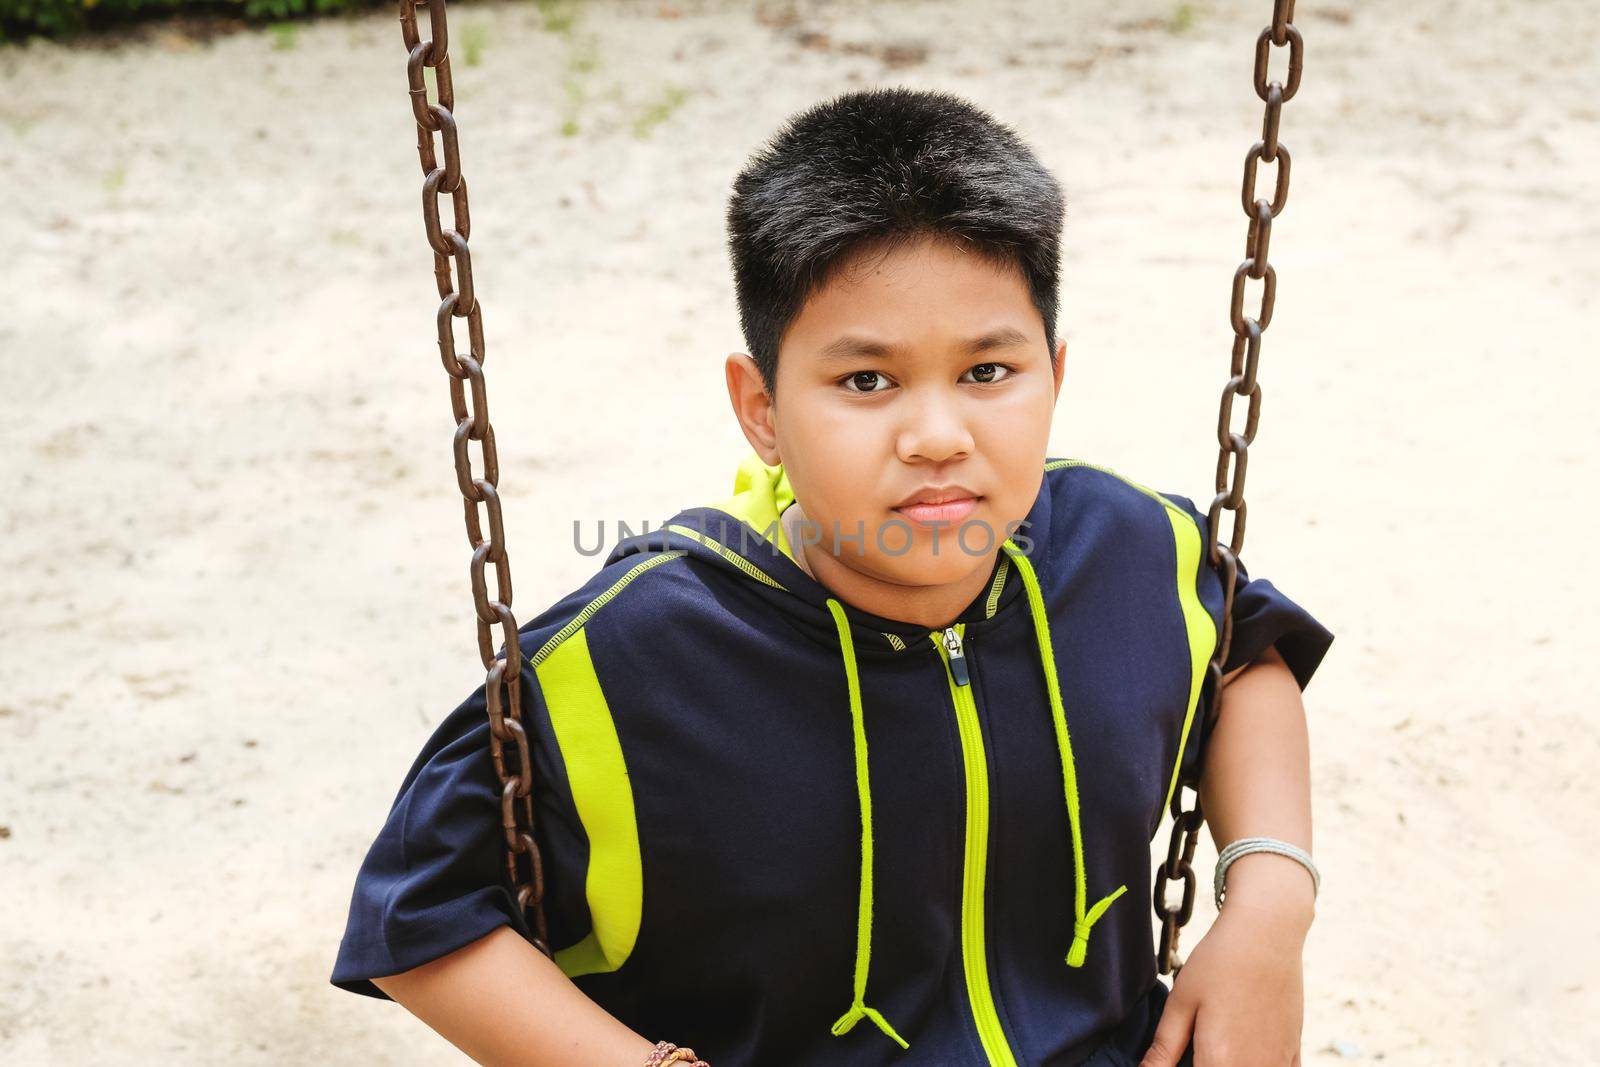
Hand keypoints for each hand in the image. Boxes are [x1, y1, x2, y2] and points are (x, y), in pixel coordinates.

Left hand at [1139, 864, 1310, 1066]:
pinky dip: (1257, 1065)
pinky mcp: (1293, 1052)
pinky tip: (1244, 1047)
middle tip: (1196, 1041)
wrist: (1267, 934)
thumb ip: (1164, 1048)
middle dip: (1205, 1063)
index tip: (1179, 1054)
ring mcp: (1278, 1064)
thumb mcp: (1181, 1003)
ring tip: (1215, 1043)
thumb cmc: (1218, 964)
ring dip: (1229, 1065)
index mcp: (1219, 1062)